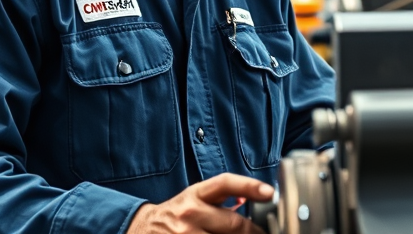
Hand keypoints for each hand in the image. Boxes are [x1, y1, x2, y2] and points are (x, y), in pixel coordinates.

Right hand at [127, 173, 272, 233]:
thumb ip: (220, 198)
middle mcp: (191, 213)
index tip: (270, 193)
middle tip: (266, 233)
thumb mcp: (195, 198)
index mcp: (196, 194)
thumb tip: (249, 197)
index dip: (250, 186)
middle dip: (255, 231)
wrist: (141, 229)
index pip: (226, 183)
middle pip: (234, 224)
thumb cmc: (176, 212)